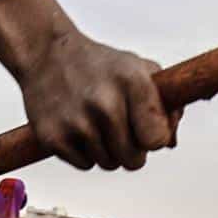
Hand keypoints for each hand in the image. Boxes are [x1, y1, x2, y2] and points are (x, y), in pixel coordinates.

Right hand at [0, 0, 178, 170]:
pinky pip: (85, 164)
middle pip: (134, 160)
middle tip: (120, 128)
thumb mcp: (138, 69)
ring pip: (109, 164)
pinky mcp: (52, 137)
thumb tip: (171, 143)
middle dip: (132, 149)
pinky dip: (84, 152)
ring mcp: (76, 121)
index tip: (146, 128)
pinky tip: (77, 126)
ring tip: (96, 121)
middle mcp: (104, 102)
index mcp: (132, 82)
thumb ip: (167, 103)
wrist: (46, 52)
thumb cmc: (100, 64)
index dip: (154, 138)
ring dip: (107, 150)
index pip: (157, 139)